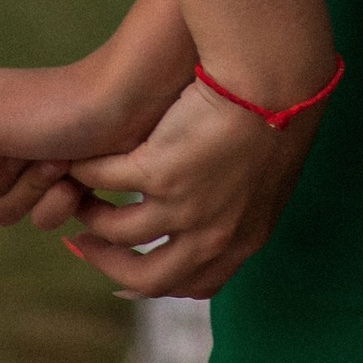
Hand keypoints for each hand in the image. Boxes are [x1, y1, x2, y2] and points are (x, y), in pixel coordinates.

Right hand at [0, 50, 179, 234]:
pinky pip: (41, 217)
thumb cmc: (60, 106)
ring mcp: (28, 155)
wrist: (134, 101)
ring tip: (61, 162)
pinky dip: (60, 203)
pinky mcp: (60, 177)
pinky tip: (81, 179)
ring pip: (4, 210)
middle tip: (27, 154)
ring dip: (33, 192)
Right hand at [50, 77, 322, 299]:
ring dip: (91, 218)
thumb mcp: (270, 173)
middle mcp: (213, 236)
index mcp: (245, 239)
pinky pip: (107, 180)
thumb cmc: (284, 108)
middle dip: (110, 265)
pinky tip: (79, 160)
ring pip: (119, 231)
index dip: (156, 283)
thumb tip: (217, 202)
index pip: (195, 284)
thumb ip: (241, 199)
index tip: (128, 277)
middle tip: (84, 244)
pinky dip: (88, 171)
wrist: (277, 77)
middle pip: (149, 278)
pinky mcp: (159, 171)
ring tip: (78, 198)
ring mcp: (183, 208)